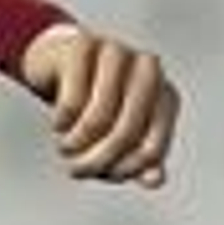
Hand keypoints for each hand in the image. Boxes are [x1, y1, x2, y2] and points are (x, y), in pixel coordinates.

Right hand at [19, 21, 179, 188]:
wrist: (60, 62)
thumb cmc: (95, 103)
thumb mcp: (118, 135)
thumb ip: (140, 160)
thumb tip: (155, 180)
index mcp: (165, 96)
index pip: (152, 150)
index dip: (124, 171)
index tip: (105, 175)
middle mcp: (149, 69)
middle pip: (126, 133)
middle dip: (97, 161)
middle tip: (75, 170)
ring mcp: (118, 52)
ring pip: (98, 117)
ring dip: (74, 143)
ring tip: (65, 147)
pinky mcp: (83, 45)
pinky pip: (72, 100)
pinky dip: (61, 123)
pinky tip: (58, 124)